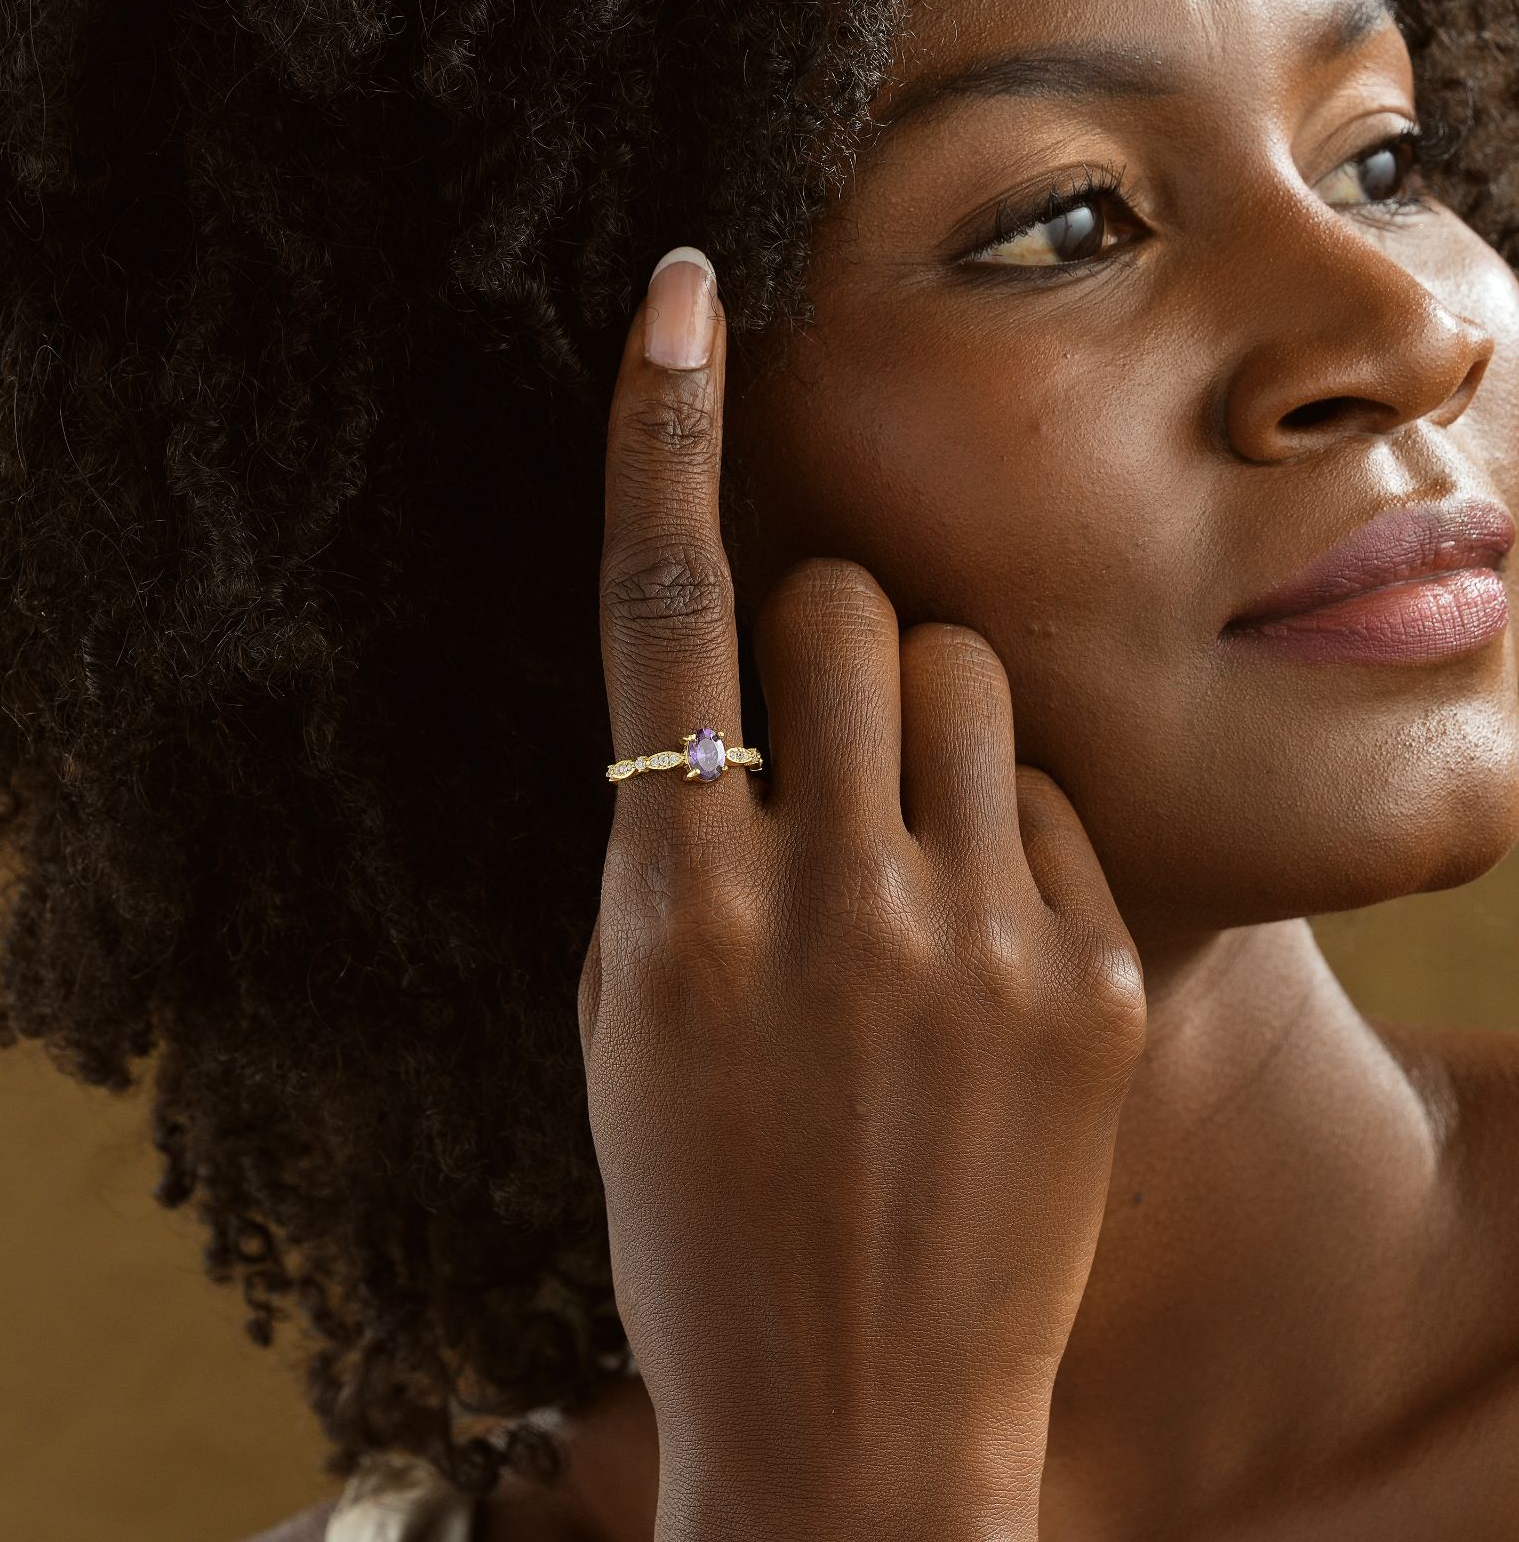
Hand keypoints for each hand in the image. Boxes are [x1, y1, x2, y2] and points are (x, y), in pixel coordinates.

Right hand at [578, 246, 1147, 1541]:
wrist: (859, 1423)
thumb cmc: (704, 1220)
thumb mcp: (633, 1026)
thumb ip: (672, 852)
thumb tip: (729, 715)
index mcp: (674, 913)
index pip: (664, 616)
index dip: (660, 437)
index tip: (679, 301)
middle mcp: (826, 904)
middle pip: (842, 605)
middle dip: (825, 627)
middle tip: (821, 729)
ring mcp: (975, 943)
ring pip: (960, 676)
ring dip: (919, 719)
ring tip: (905, 844)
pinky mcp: (1092, 984)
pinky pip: (1049, 803)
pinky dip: (1005, 829)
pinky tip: (982, 945)